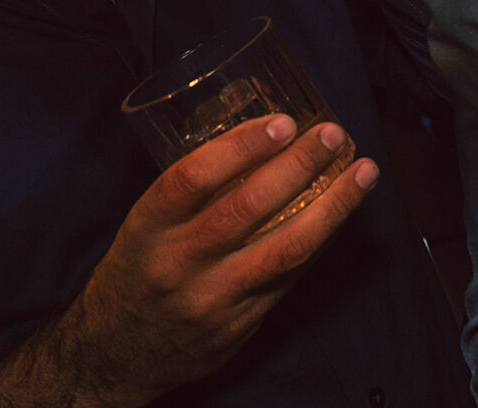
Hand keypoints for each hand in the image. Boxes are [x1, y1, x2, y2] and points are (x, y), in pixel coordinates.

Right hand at [0, 116, 375, 406]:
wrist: (113, 356)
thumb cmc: (138, 272)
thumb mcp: (145, 228)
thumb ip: (194, 193)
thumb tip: (264, 139)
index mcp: (147, 228)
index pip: (192, 178)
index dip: (241, 146)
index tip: (284, 121)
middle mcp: (178, 262)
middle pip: (246, 208)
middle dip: (298, 166)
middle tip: (333, 134)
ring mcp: (211, 297)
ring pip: (283, 248)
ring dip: (333, 206)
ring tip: (364, 171)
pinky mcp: (239, 324)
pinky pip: (291, 276)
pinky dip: (322, 240)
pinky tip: (344, 211)